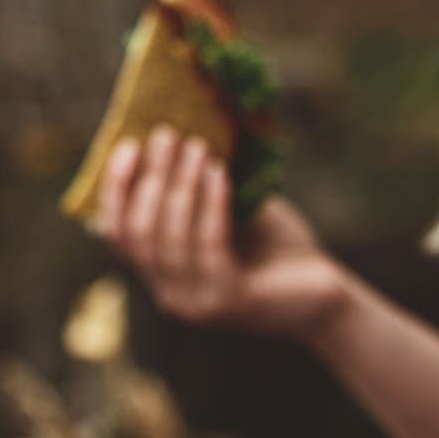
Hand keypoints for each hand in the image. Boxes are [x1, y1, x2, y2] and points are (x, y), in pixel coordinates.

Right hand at [97, 126, 351, 342]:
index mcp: (163, 277)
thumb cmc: (276, 250)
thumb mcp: (231, 214)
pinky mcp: (227, 300)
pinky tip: (218, 171)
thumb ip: (200, 193)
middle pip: (139, 233)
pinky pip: (208, 243)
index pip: (119, 235)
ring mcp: (196, 303)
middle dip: (149, 178)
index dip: (116, 190)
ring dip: (180, 185)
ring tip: (196, 144)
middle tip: (165, 134)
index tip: (128, 145)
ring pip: (169, 238)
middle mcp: (171, 296)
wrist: (322, 295)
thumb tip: (182, 134)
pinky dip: (211, 204)